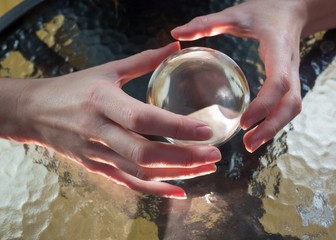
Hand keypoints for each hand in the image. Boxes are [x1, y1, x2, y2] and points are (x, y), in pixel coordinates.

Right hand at [8, 42, 220, 198]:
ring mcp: (97, 154)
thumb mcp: (107, 70)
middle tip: (214, 155)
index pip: (143, 118)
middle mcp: (100, 131)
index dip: (176, 127)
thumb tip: (174, 47)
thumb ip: (143, 60)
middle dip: (184, 157)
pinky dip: (155, 190)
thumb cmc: (74, 88)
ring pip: (140, 172)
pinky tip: (178, 191)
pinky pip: (128, 183)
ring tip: (205, 169)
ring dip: (176, 173)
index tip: (206, 130)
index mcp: (103, 101)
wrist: (36, 112)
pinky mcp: (97, 168)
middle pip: (145, 153)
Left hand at [171, 0, 305, 151]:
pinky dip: (274, 121)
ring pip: (292, 108)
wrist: (293, 10)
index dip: (264, 105)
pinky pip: (287, 106)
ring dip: (275, 129)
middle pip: (291, 104)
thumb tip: (176, 33)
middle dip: (272, 128)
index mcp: (279, 49)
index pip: (278, 83)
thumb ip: (208, 23)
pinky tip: (256, 130)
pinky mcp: (289, 81)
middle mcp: (290, 66)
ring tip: (251, 144)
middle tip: (248, 145)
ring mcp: (293, 75)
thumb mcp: (236, 14)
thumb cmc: (264, 11)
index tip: (243, 122)